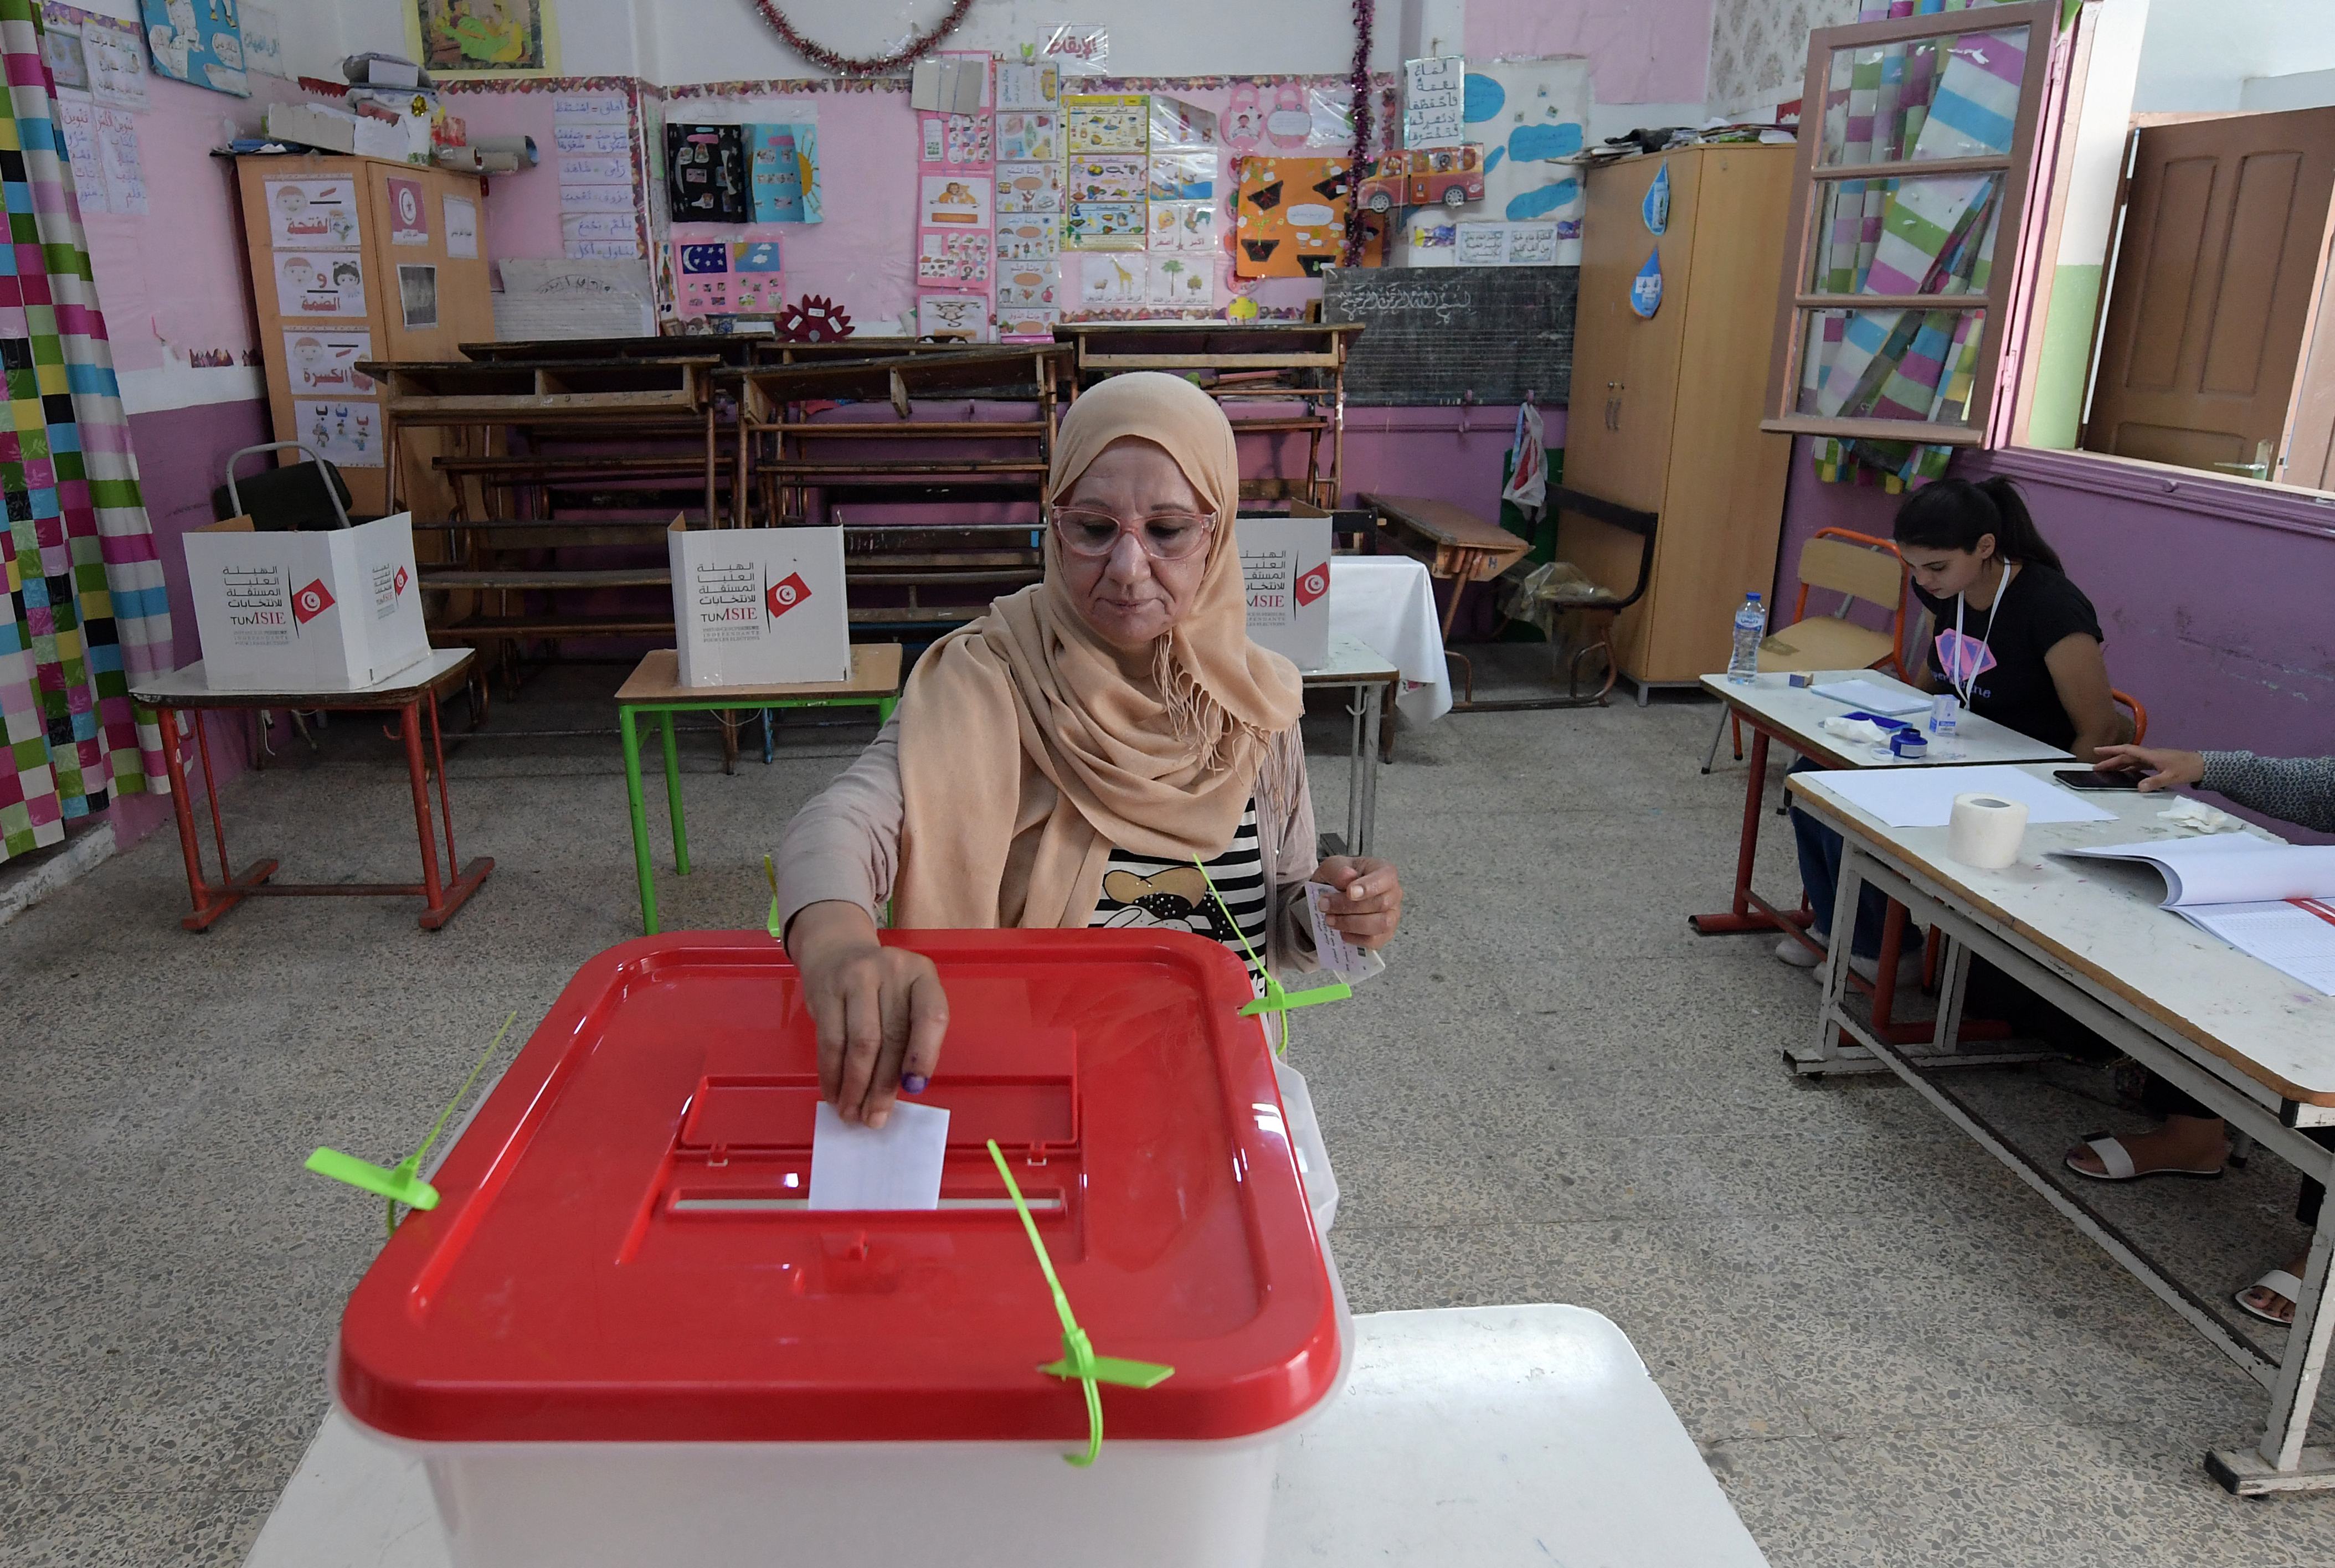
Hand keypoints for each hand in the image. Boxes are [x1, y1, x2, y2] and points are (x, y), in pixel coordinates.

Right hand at [784, 901, 948, 1128]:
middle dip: (883, 1086)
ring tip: (853, 1114)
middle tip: (875, 1119)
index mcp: (922, 975)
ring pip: (860, 1044)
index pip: (931, 1016)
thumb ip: (910, 1035)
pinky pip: (830, 1042)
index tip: (915, 1089)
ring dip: (856, 1087)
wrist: (836, 950)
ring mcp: (857, 978)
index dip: (925, 1054)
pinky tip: (834, 1094)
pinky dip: (832, 1074)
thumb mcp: (905, 998)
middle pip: (892, 1038)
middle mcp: (892, 971)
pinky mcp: (827, 991)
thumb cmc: (881, 987)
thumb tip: (902, 1090)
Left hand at [1312, 856, 1403, 949]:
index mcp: (1385, 871)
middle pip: (1380, 904)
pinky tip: (1341, 931)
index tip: (1349, 892)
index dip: (1368, 887)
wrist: (1336, 893)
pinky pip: (1374, 941)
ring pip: (1380, 924)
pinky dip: (1355, 938)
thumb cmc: (1341, 877)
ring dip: (1351, 924)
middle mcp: (1394, 893)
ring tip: (1330, 919)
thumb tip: (1346, 876)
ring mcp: (1392, 915)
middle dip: (1348, 907)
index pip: (1385, 878)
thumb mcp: (1333, 866)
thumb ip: (1338, 870)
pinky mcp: (1385, 934)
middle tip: (1324, 905)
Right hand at [2094, 743, 2204, 792]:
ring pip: (2131, 760)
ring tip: (2106, 770)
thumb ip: (2155, 782)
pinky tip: (2125, 772)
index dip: (2111, 750)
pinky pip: (2138, 764)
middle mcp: (2149, 755)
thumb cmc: (2187, 769)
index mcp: (2150, 755)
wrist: (2202, 765)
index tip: (2096, 750)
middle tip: (2095, 766)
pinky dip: (2129, 767)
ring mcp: (2153, 759)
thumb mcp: (2171, 777)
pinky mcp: (2157, 763)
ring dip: (2118, 764)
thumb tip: (2138, 788)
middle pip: (2126, 756)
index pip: (2127, 750)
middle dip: (2110, 760)